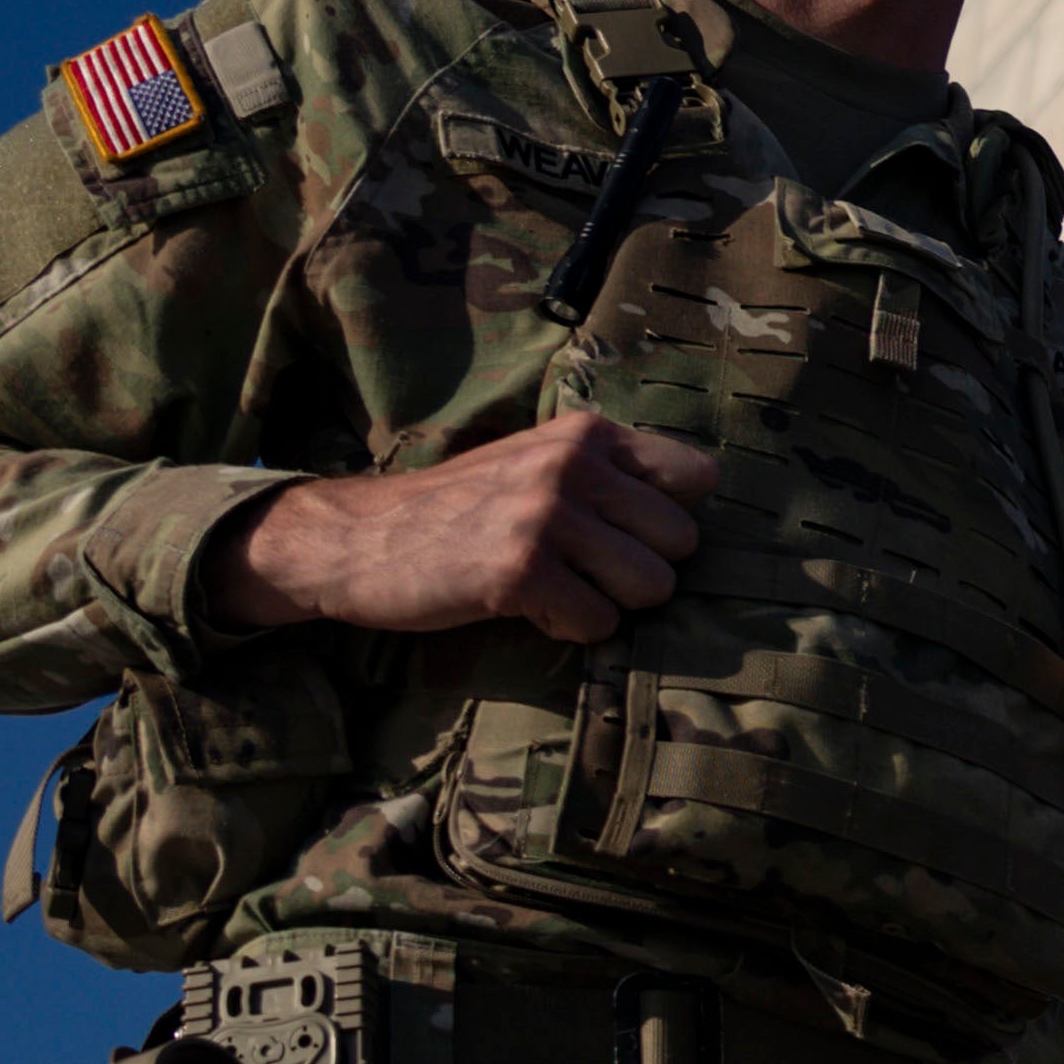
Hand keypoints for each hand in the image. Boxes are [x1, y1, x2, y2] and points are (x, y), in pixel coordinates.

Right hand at [199, 407, 715, 639]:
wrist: (360, 539)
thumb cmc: (460, 510)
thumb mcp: (536, 464)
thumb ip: (609, 475)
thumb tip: (703, 505)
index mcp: (586, 435)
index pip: (697, 476)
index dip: (669, 519)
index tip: (624, 534)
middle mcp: (573, 465)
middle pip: (682, 544)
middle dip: (640, 571)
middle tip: (581, 570)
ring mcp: (547, 515)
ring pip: (652, 588)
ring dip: (609, 605)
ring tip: (555, 588)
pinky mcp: (521, 570)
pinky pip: (599, 624)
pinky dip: (568, 628)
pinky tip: (525, 607)